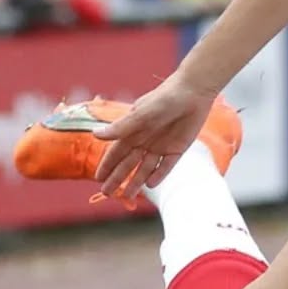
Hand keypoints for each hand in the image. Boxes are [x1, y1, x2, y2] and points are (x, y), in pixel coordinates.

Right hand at [93, 71, 219, 199]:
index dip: (107, 165)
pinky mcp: (178, 149)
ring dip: (136, 181)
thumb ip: (121, 127)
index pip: (116, 152)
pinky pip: (166, 166)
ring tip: (128, 196)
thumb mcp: (141, 114)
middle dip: (117, 178)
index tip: (98, 178)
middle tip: (108, 193)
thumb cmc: (163, 98)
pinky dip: (159, 175)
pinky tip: (150, 185)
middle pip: (128, 164)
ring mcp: (161, 146)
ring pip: (146, 168)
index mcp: (133, 130)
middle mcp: (145, 140)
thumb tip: (95, 135)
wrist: (193, 92)